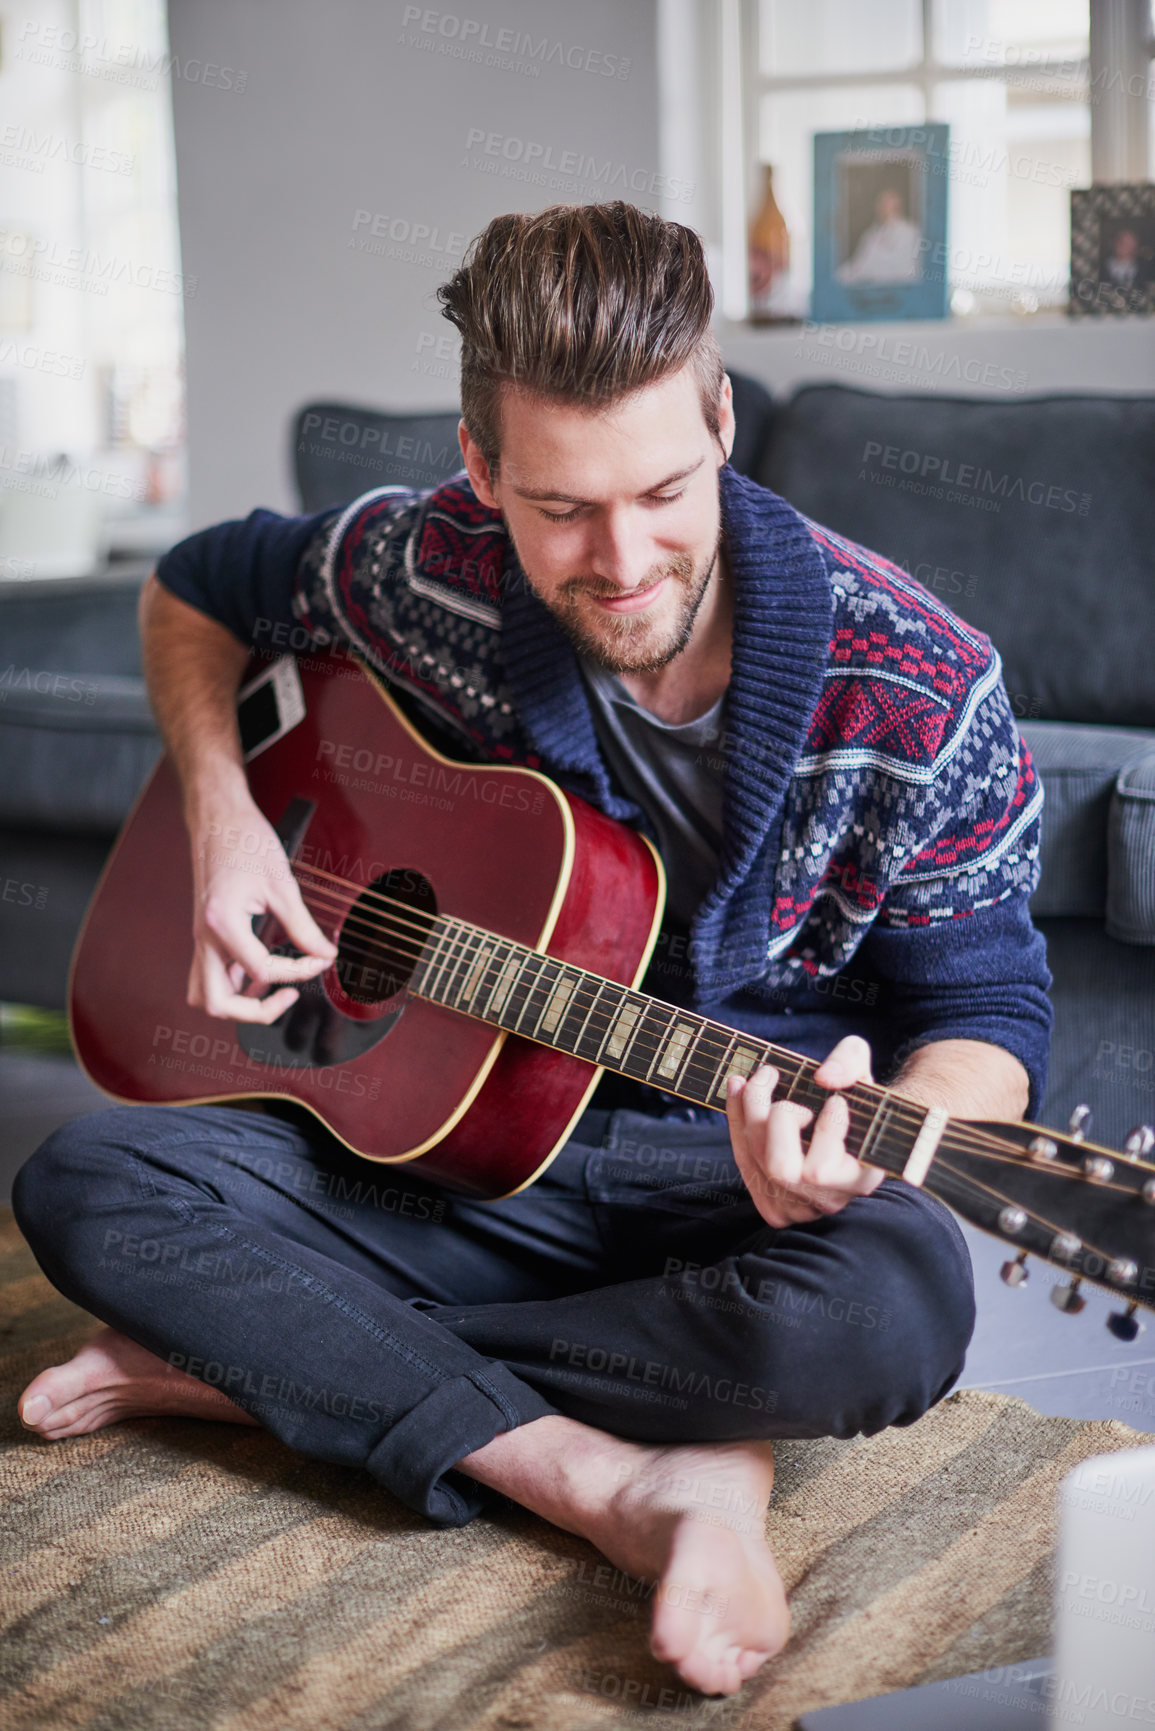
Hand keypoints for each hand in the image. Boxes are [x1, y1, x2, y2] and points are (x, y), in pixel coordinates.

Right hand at [187, 800, 337, 1022]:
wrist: (217, 819)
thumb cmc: (244, 842)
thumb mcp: (282, 884)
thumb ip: (303, 926)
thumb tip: (325, 954)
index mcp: (223, 924)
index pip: (263, 970)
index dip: (299, 971)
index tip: (320, 959)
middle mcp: (204, 937)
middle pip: (217, 1003)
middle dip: (255, 1012)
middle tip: (289, 996)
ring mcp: (200, 938)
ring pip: (203, 994)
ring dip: (236, 1004)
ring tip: (271, 990)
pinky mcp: (204, 934)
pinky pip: (208, 975)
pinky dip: (232, 985)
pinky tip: (259, 973)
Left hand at [725, 1034, 885, 1227]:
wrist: (849, 1128)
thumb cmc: (858, 1101)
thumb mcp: (865, 1071)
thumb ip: (852, 1062)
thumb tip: (824, 1077)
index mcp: (858, 1180)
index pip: (821, 1171)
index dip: (825, 1131)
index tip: (836, 1101)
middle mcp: (825, 1200)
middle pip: (780, 1167)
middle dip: (780, 1117)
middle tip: (791, 1089)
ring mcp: (795, 1207)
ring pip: (755, 1158)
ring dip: (752, 1108)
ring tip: (764, 1077)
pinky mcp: (770, 1201)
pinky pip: (743, 1157)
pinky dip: (737, 1116)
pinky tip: (738, 1087)